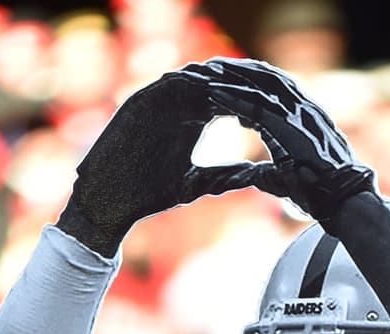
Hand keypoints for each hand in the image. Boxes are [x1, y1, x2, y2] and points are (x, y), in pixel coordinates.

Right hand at [58, 66, 277, 257]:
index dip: (255, 103)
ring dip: (224, 80)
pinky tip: (217, 90)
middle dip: (246, 86)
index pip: (230, 99)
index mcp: (193, 118)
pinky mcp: (142, 100)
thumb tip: (257, 175)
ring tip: (250, 89)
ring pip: (198, 77)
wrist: (109, 199)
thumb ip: (225, 175)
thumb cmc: (148, 193)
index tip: (280, 113)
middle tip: (273, 92)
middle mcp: (178, 103)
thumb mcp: (196, 183)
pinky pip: (171, 83)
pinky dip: (194, 84)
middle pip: (219, 83)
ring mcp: (159, 99)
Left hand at [198, 57, 375, 225]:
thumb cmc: (319, 194)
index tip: (226, 87)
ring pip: (257, 86)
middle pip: (264, 81)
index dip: (248, 88)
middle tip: (211, 68)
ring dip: (231, 78)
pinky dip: (232, 97)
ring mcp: (295, 114)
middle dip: (238, 73)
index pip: (270, 95)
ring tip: (206, 73)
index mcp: (302, 120)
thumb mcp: (286, 178)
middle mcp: (300, 110)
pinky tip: (212, 93)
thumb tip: (254, 175)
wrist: (340, 200)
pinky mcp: (287, 124)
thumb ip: (268, 172)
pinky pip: (254, 104)